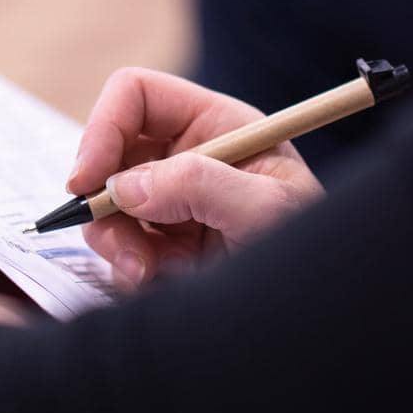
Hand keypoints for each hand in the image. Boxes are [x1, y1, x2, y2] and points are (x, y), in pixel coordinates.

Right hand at [67, 68, 322, 288]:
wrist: (324, 318)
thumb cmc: (314, 253)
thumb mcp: (267, 211)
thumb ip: (199, 185)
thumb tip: (126, 187)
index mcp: (218, 124)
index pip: (138, 94)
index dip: (105, 126)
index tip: (89, 178)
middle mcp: (189, 155)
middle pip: (111, 151)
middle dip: (104, 197)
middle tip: (116, 240)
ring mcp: (174, 202)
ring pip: (108, 204)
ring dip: (115, 240)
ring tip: (146, 273)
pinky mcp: (165, 245)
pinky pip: (119, 244)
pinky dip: (126, 266)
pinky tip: (157, 283)